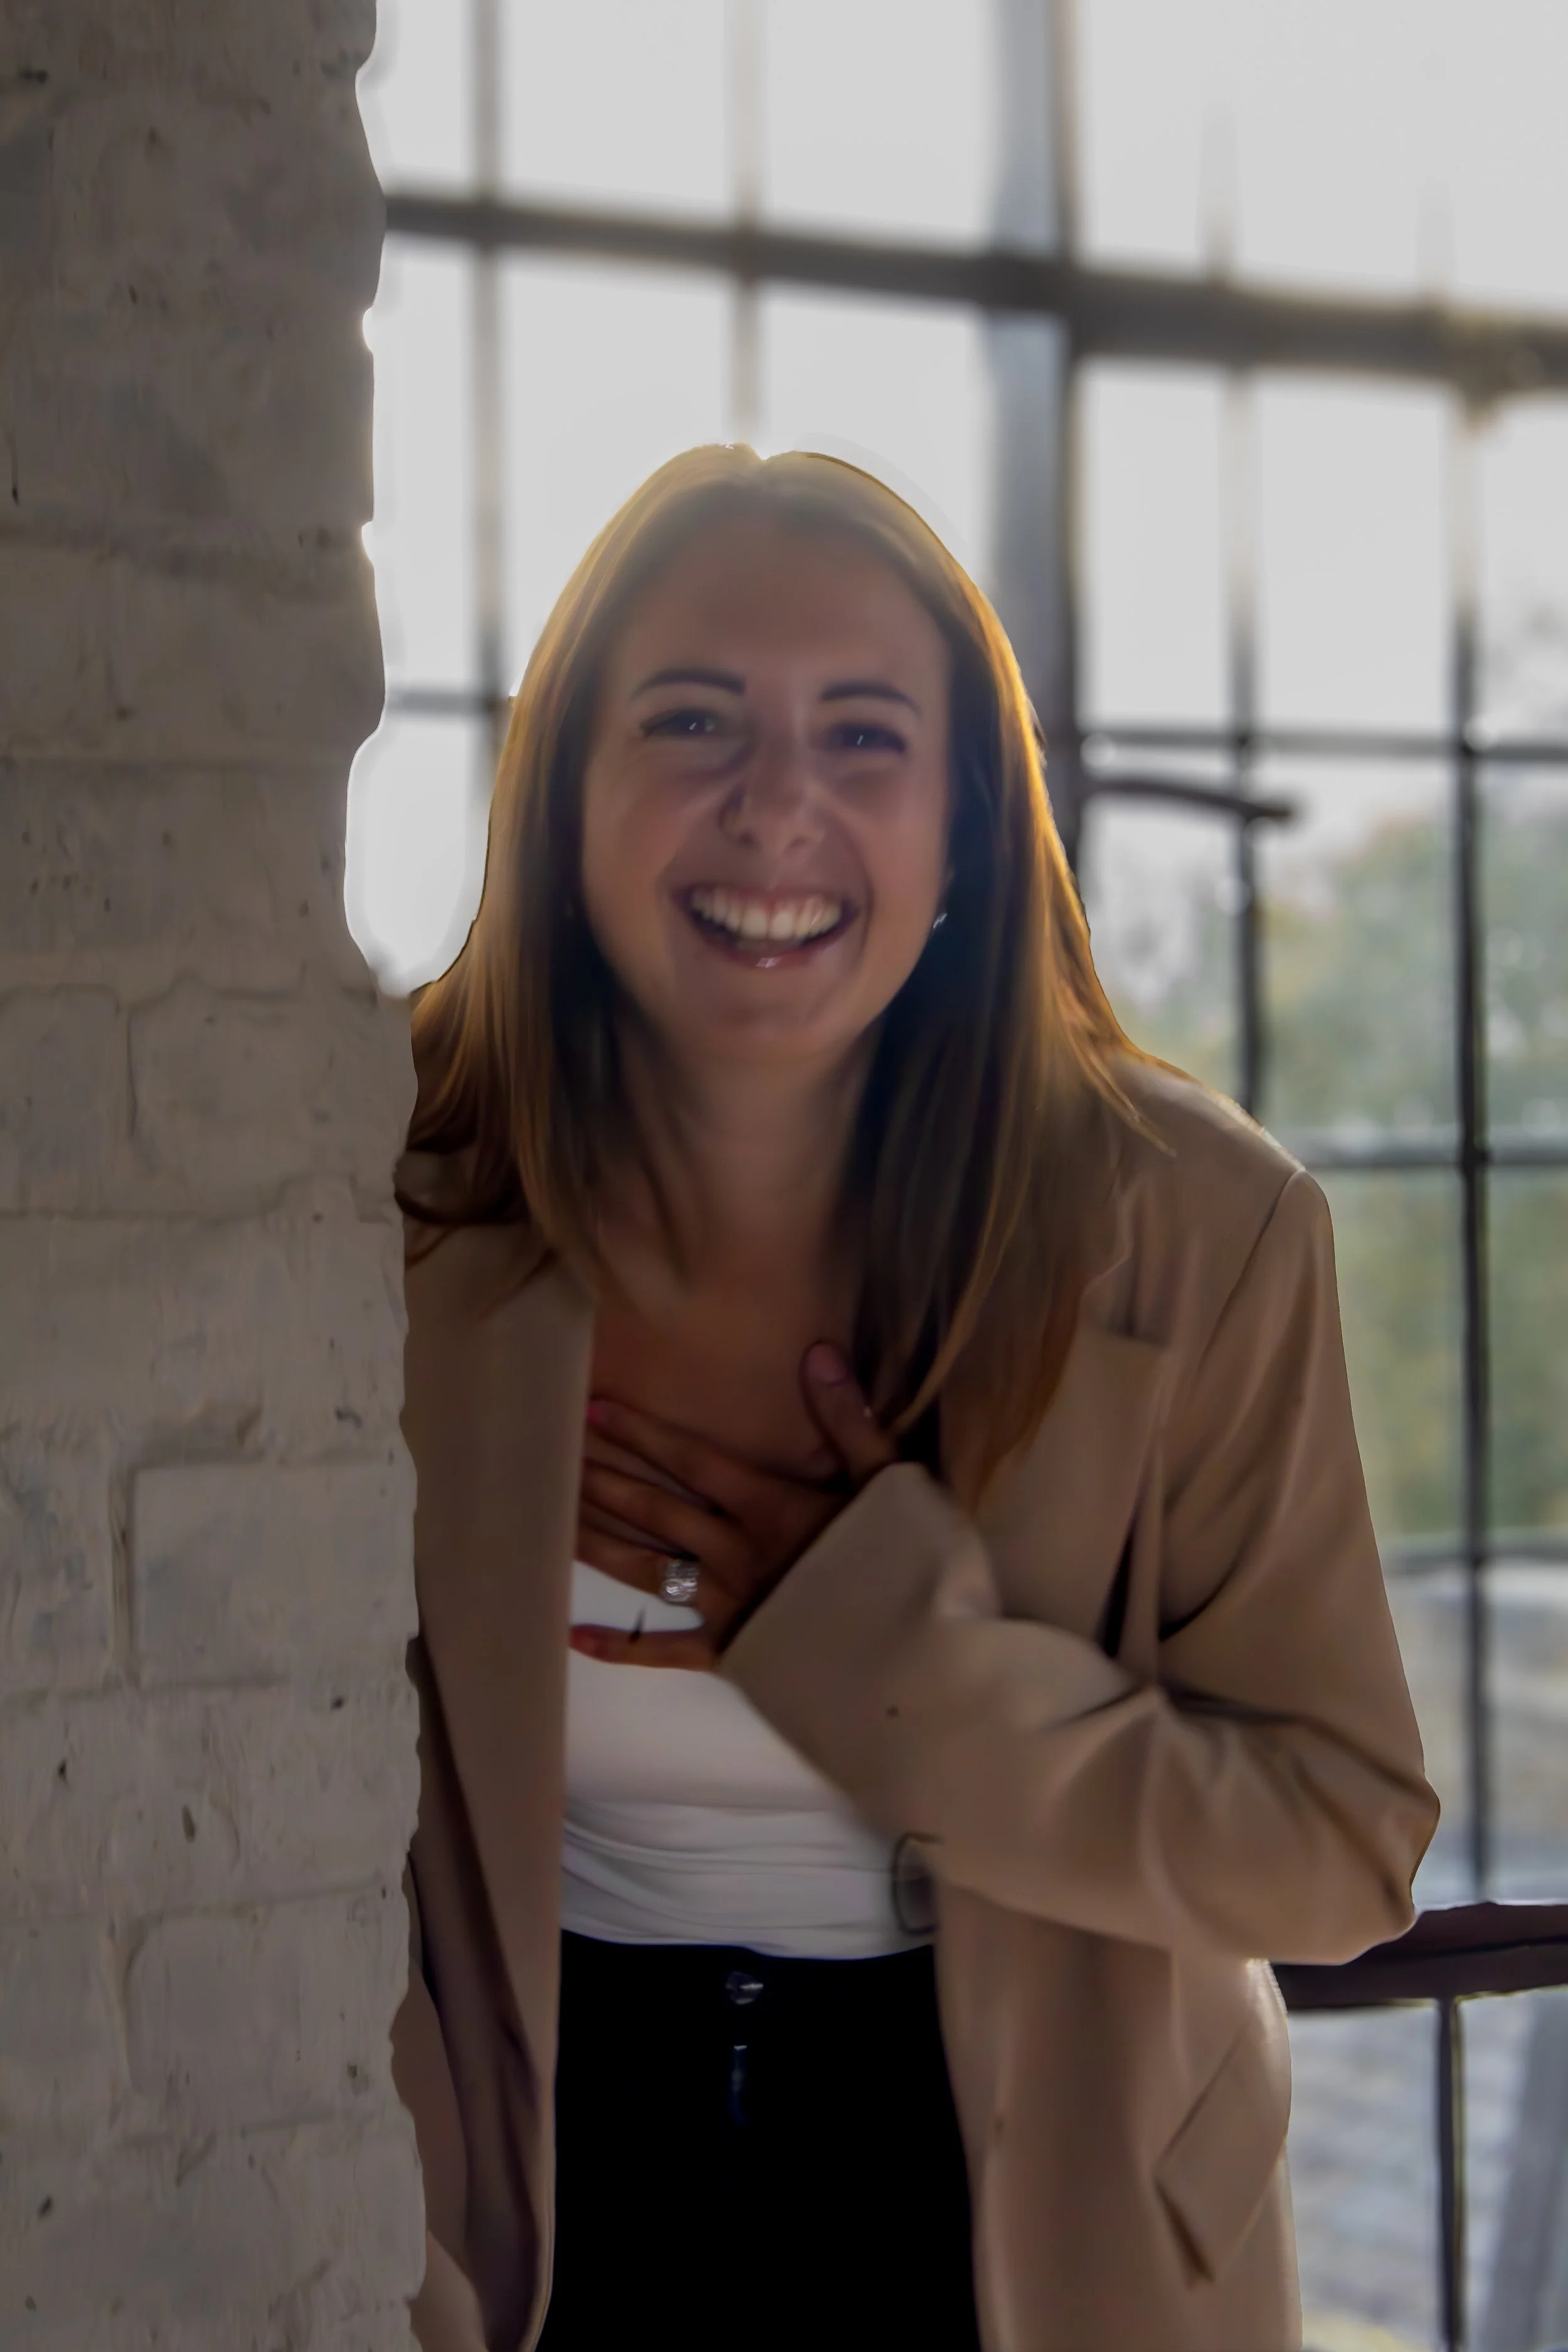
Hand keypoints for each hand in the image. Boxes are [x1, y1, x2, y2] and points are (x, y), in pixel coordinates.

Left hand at [571, 1342, 896, 1670]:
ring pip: (648, 1569)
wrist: (915, 1660)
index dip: (643, 1433)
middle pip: (656, 1509)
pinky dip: (620, 1646)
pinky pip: (663, 1650)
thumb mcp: (890, 1481)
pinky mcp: (729, 1655)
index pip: (693, 1461)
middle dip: (606, 1478)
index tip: (596, 1411)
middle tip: (560, 1455)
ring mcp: (726, 1607)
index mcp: (769, 1508)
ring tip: (557, 1519)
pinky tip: (573, 1637)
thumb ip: (849, 1419)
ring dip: (600, 1542)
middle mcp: (734, 1553)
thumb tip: (818, 1355)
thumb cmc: (906, 1565)